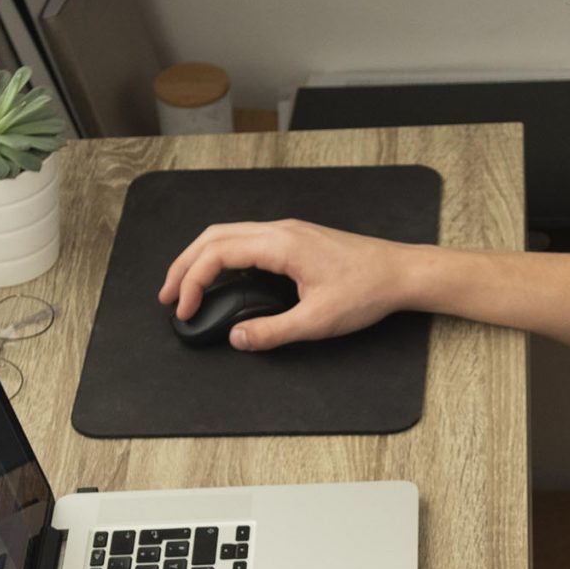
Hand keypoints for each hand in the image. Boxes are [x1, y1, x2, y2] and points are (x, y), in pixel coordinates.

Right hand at [157, 218, 415, 350]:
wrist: (401, 273)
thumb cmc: (367, 291)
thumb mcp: (317, 322)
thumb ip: (272, 332)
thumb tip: (237, 338)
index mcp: (281, 244)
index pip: (218, 254)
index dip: (192, 282)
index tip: (183, 309)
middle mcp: (280, 230)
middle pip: (214, 237)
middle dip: (184, 265)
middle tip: (167, 296)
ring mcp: (288, 231)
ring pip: (228, 234)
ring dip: (201, 258)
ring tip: (185, 286)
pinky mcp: (295, 239)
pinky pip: (246, 239)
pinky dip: (222, 256)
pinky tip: (221, 278)